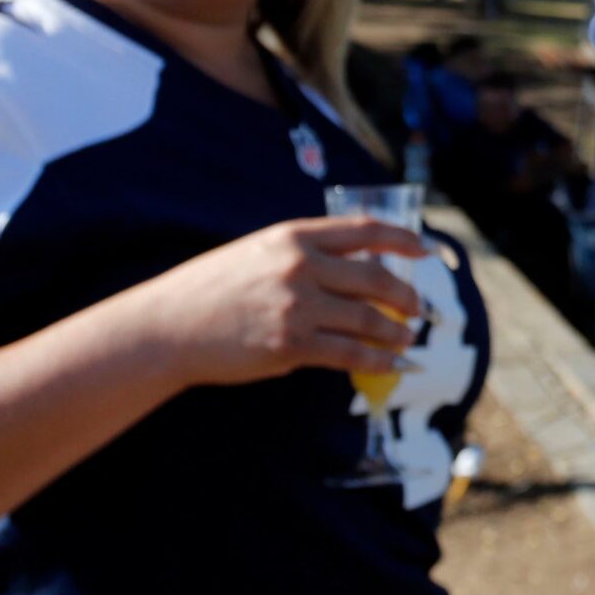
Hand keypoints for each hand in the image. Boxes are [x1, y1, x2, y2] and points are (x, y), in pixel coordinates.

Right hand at [139, 216, 426, 388]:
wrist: (169, 327)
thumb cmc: (211, 289)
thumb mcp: (258, 253)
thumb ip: (303, 255)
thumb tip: (353, 272)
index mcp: (293, 236)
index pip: (365, 230)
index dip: (402, 239)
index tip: (425, 249)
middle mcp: (300, 266)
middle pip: (377, 278)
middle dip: (407, 296)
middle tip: (419, 308)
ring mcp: (297, 307)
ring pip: (368, 319)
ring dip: (396, 331)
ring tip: (407, 338)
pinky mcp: (291, 345)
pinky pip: (350, 353)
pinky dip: (377, 360)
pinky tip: (390, 364)